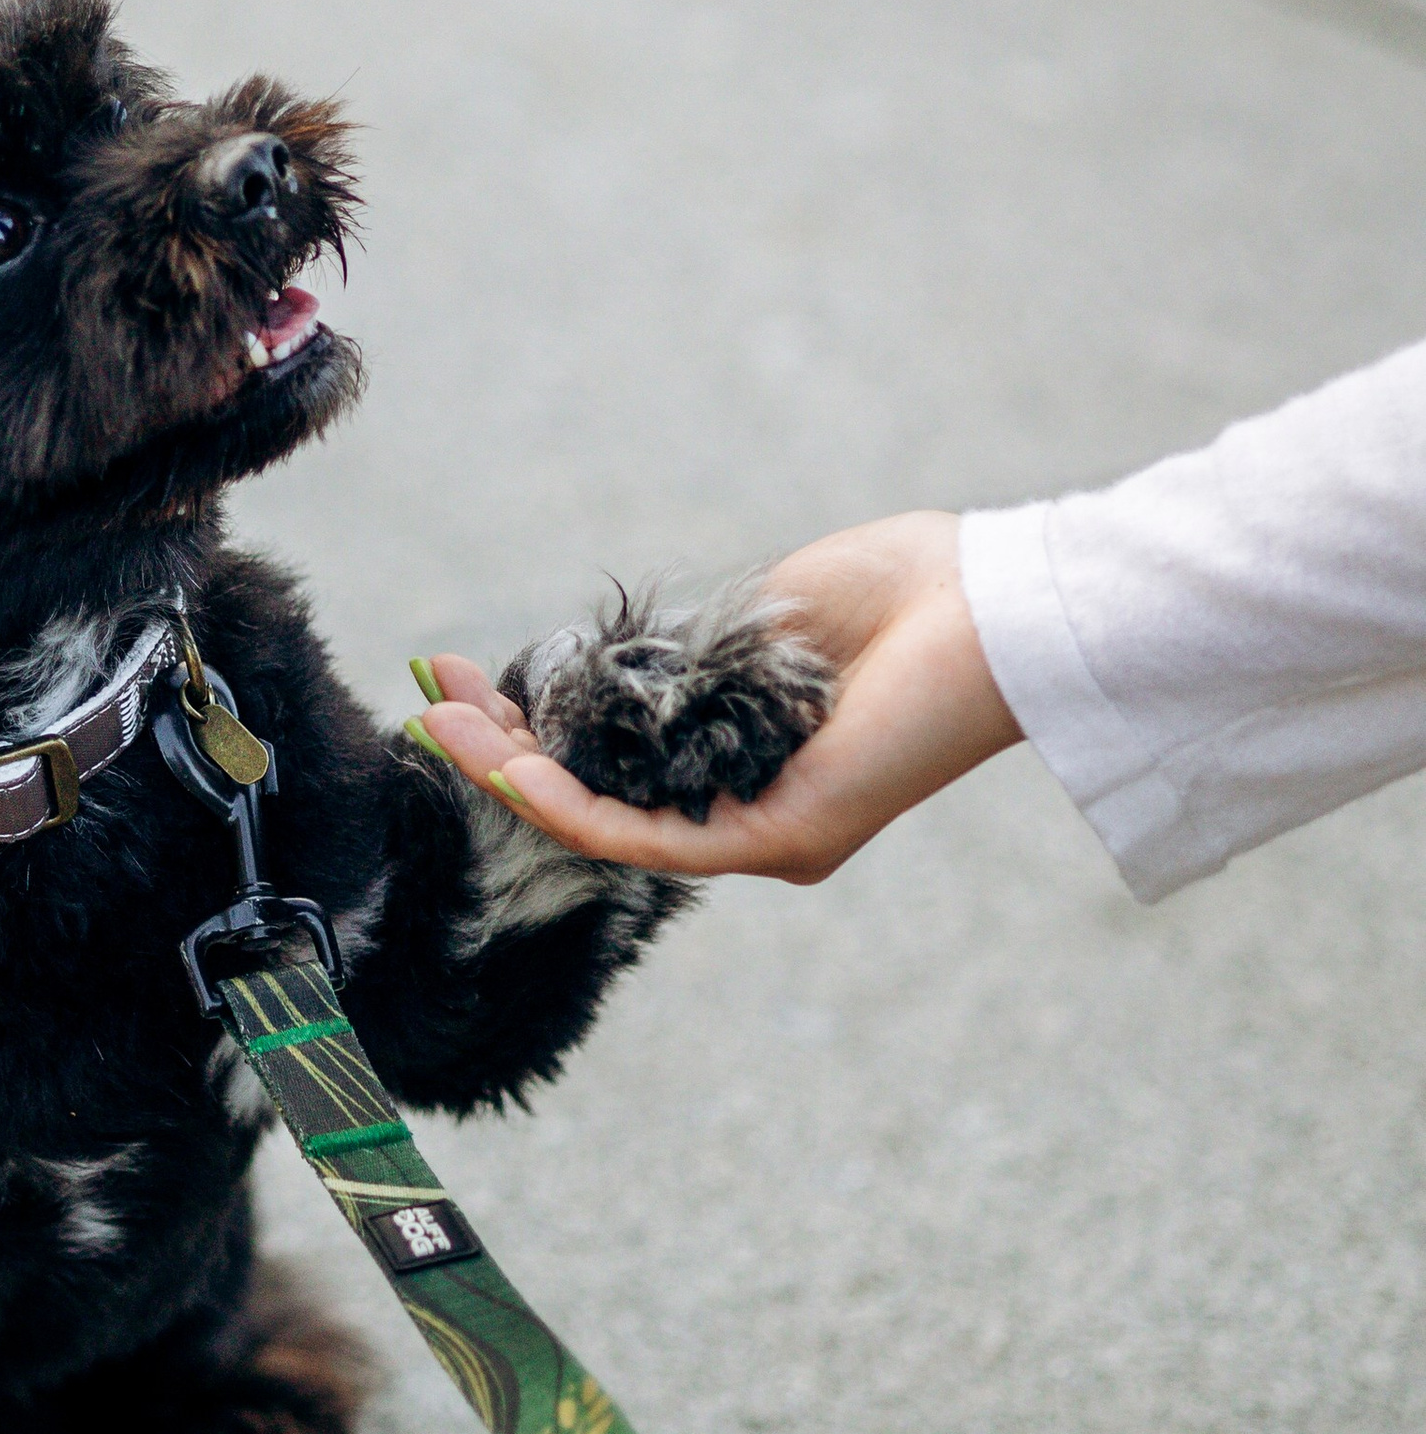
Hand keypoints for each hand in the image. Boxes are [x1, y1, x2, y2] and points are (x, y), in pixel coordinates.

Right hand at [414, 513, 1020, 881]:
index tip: (472, 672)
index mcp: (752, 760)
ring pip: (610, 825)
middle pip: (600, 796)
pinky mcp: (783, 837)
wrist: (995, 606)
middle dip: (508, 748)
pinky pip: (651, 838)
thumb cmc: (907, 595)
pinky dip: (573, 808)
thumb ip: (684, 645)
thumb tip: (605, 651)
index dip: (537, 723)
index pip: (620, 758)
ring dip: (517, 778)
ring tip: (449, 725)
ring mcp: (767, 831)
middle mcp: (754, 811)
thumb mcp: (765, 612)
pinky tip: (516, 770)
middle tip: (438, 696)